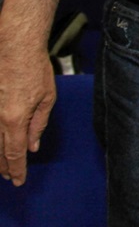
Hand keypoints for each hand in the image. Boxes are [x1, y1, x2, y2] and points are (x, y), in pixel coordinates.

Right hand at [0, 0, 61, 186]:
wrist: (14, 45)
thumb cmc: (34, 68)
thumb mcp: (46, 98)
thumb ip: (38, 124)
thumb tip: (33, 146)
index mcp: (14, 119)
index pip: (14, 153)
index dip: (17, 169)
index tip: (18, 181)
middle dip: (5, 166)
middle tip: (10, 177)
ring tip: (2, 167)